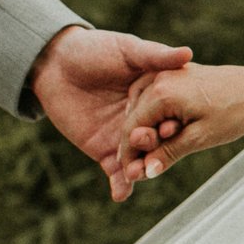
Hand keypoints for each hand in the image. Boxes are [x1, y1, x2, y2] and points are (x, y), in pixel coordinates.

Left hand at [28, 26, 192, 201]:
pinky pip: (115, 172)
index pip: (170, 114)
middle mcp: (143, 119)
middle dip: (157, 151)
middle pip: (156, 141)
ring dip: (141, 171)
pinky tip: (121, 194)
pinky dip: (120, 185)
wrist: (55, 63)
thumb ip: (156, 55)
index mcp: (155, 96)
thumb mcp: (128, 50)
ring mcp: (124, 137)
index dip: (172, 122)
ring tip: (139, 176)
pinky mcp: (103, 150)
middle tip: (156, 157)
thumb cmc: (94, 49)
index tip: (174, 128)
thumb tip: (187, 53)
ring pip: (139, 160)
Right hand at [120, 64, 243, 180]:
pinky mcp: (176, 73)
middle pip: (134, 116)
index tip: (129, 176)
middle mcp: (160, 78)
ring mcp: (168, 73)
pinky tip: (156, 130)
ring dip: (141, 128)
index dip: (128, 155)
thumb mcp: (200, 138)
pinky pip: (152, 94)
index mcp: (162, 93)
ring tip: (145, 153)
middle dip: (134, 144)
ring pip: (141, 104)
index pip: (132, 128)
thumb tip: (146, 172)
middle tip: (136, 171)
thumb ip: (169, 153)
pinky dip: (150, 113)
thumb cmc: (233, 113)